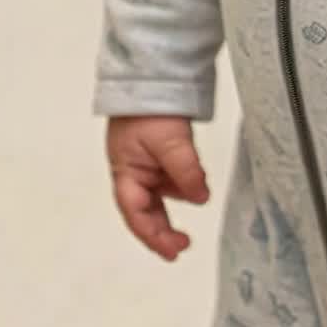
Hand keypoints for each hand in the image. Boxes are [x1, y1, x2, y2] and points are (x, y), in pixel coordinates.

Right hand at [106, 116, 209, 261]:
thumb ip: (186, 172)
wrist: (151, 75)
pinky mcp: (158, 153)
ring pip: (159, 195)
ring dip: (174, 206)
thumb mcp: (170, 143)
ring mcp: (145, 163)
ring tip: (195, 201)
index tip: (173, 251)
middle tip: (183, 245)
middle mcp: (132, 172)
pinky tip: (195, 185)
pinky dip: (181, 187)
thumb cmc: (148, 108)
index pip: (136, 213)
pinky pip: (169, 179)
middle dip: (162, 230)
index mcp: (125, 172)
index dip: (152, 236)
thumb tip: (201, 198)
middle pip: (145, 210)